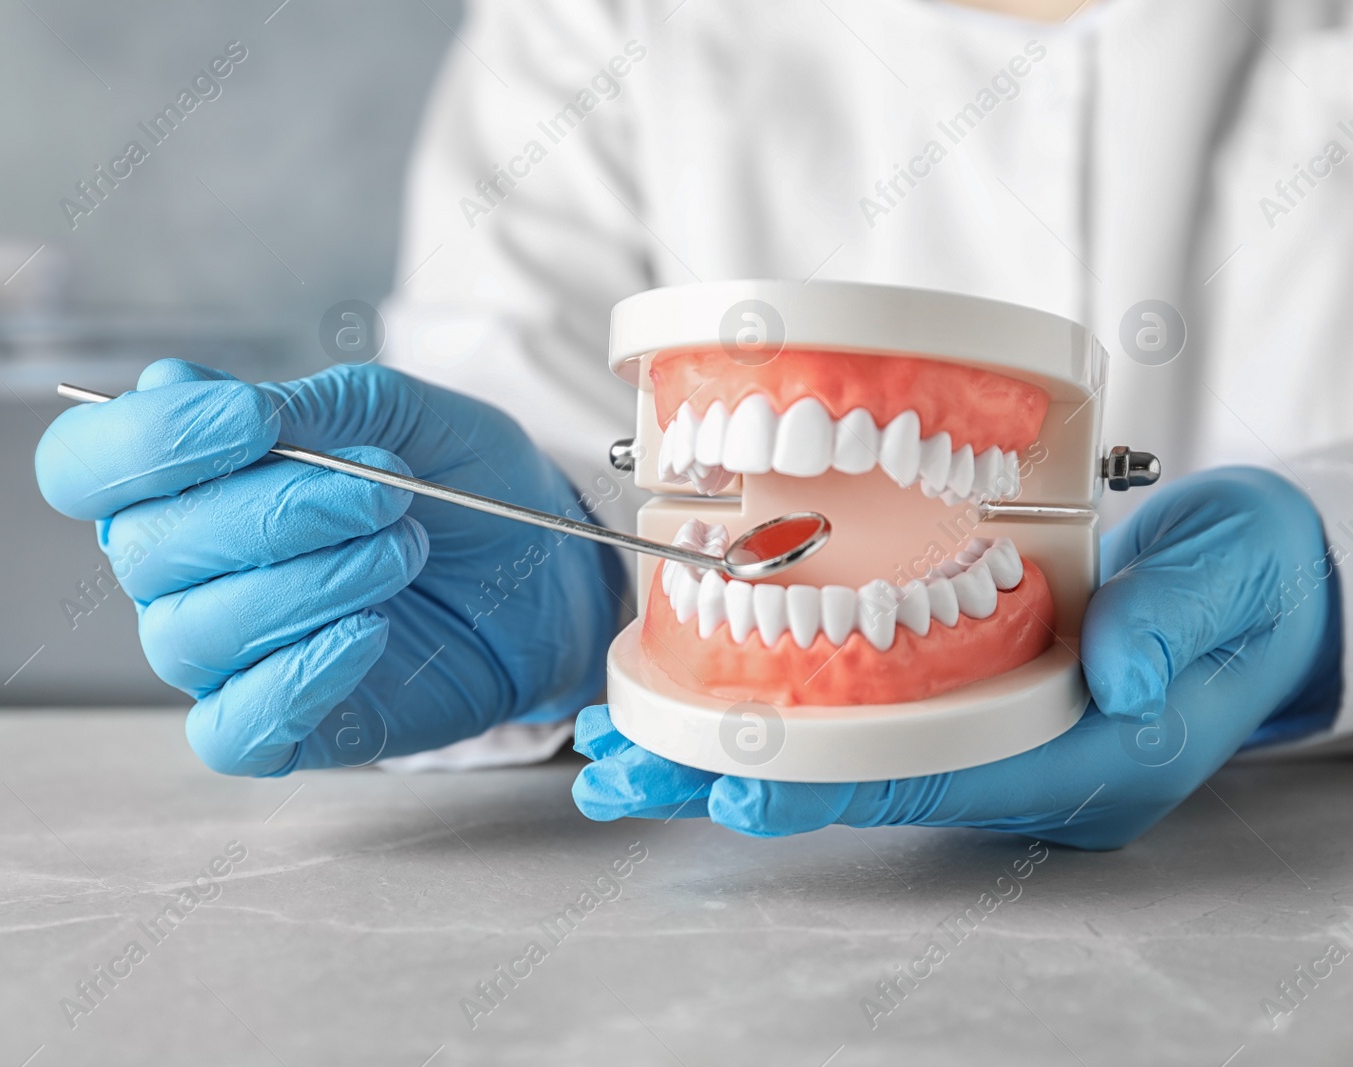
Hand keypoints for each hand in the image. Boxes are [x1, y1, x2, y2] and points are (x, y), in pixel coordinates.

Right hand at [36, 359, 621, 774]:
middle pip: (146, 549)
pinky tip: (368, 635)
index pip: (84, 466)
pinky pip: (231, 727)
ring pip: (190, 633)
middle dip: (273, 510)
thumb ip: (303, 406)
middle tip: (386, 492)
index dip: (149, 441)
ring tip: (400, 549)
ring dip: (305, 584)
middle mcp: (181, 570)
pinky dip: (294, 680)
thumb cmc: (462, 487)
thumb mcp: (403, 415)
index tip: (257, 420)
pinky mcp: (277, 728)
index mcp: (187, 479)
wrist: (545, 575)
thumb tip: (173, 384)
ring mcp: (223, 656)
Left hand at [573, 467, 1342, 848]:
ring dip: (730, 749)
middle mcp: (1023, 761)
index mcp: (1088, 752)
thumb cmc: (1252, 580)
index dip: (827, 782)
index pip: (933, 779)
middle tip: (626, 771)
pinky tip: (703, 701)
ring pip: (841, 759)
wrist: (1267, 582)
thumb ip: (1178, 620)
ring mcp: (991, 736)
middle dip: (734, 775)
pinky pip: (859, 723)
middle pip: (857, 782)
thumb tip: (1121, 667)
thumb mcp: (1235, 581)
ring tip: (628, 749)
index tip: (731, 776)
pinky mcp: (970, 698)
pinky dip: (777, 714)